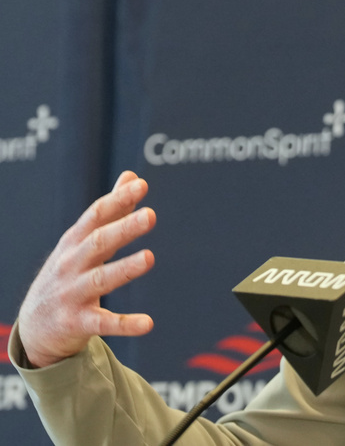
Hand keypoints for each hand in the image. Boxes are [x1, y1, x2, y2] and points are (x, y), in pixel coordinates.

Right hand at [18, 171, 156, 367]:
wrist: (34, 327)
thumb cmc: (67, 274)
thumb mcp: (81, 241)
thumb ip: (111, 210)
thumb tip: (132, 176)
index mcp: (75, 242)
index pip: (96, 216)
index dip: (118, 200)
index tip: (141, 185)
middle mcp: (71, 265)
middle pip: (98, 244)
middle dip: (123, 229)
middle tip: (151, 215)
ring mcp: (72, 294)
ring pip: (100, 280)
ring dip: (125, 268)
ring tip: (149, 258)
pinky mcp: (78, 323)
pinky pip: (103, 323)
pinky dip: (125, 324)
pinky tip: (148, 323)